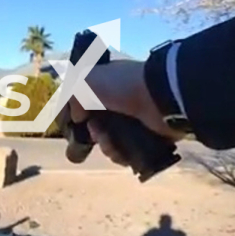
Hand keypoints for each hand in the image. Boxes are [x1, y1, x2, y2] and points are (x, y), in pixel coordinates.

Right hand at [69, 60, 185, 165]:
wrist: (160, 95)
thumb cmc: (121, 84)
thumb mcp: (88, 80)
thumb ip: (74, 96)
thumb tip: (76, 116)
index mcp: (110, 85)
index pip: (90, 101)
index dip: (81, 114)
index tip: (77, 123)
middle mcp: (124, 102)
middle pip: (101, 126)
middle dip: (95, 134)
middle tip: (96, 132)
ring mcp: (138, 120)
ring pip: (114, 141)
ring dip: (107, 146)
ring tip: (110, 143)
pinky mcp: (151, 137)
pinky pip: (130, 152)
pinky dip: (122, 155)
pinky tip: (121, 152)